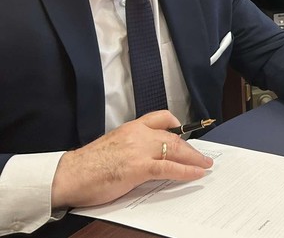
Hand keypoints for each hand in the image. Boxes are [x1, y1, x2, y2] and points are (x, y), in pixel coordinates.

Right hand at [51, 111, 212, 207]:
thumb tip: (146, 155)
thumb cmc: (86, 165)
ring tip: (205, 165)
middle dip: (191, 147)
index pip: (160, 117)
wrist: (69, 175)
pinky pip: (169, 167)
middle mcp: (138, 134)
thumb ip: (131, 146)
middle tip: (202, 155)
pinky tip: (197, 173)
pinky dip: (187, 170)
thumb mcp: (112, 145)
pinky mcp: (139, 167)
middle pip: (173, 137)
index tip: (183, 129)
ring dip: (194, 158)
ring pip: (175, 150)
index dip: (175, 123)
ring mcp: (140, 150)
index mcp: (130, 128)